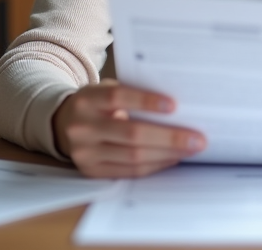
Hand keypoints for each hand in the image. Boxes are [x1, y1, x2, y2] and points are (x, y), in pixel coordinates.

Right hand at [53, 79, 206, 177]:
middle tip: (197, 138)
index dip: (146, 101)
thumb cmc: (98, 103)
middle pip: (131, 134)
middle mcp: (82, 126)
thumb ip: (132, 93)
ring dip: (167, 154)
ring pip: (133, 157)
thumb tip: (178, 105)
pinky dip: (154, 165)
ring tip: (190, 149)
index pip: (118, 97)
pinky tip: (172, 158)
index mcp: (87, 99)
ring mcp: (85, 152)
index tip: (175, 105)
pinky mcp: (91, 171)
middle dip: (169, 137)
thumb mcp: (106, 90)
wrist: (63, 123)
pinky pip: (129, 172)